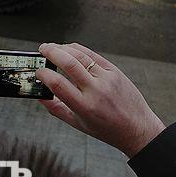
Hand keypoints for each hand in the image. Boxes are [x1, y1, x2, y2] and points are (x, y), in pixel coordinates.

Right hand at [36, 43, 164, 157]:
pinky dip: (79, 50)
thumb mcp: (78, 124)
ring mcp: (107, 79)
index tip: (38, 72)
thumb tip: (40, 97)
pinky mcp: (115, 71)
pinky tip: (70, 49)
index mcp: (84, 106)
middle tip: (42, 49)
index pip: (58, 84)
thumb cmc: (108, 129)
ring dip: (64, 48)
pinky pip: (94, 56)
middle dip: (52, 52)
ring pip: (82, 56)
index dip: (44, 74)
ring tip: (53, 47)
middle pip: (69, 63)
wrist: (137, 128)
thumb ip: (57, 109)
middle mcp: (96, 91)